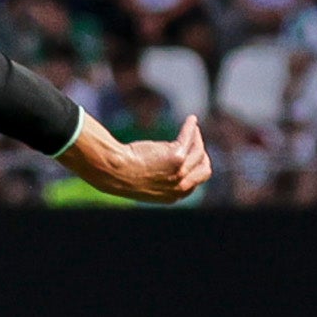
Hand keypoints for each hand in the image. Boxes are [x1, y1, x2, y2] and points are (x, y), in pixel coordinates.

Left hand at [93, 115, 211, 203]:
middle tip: (197, 144)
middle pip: (204, 169)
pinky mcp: (177, 156)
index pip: (196, 182)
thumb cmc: (122, 176)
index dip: (196, 168)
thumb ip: (161, 178)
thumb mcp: (146, 182)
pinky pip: (189, 138)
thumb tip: (168, 163)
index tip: (191, 156)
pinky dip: (190, 128)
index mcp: (174, 196)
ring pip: (198, 152)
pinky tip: (191, 120)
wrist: (112, 172)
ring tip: (192, 128)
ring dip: (196, 138)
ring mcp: (180, 171)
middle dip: (202, 156)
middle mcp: (180, 186)